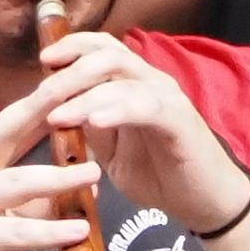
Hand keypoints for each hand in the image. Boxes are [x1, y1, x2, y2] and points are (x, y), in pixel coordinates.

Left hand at [37, 27, 249, 237]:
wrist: (206, 203)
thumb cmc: (160, 175)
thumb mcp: (113, 152)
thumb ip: (91, 128)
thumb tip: (58, 110)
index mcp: (134, 84)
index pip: (103, 48)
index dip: (73, 47)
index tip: (43, 60)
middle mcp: (152, 81)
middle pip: (108, 54)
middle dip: (70, 70)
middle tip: (43, 93)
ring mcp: (168, 98)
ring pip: (123, 76)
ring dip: (85, 94)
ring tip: (57, 115)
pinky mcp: (180, 120)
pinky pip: (145, 106)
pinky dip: (117, 110)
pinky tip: (95, 122)